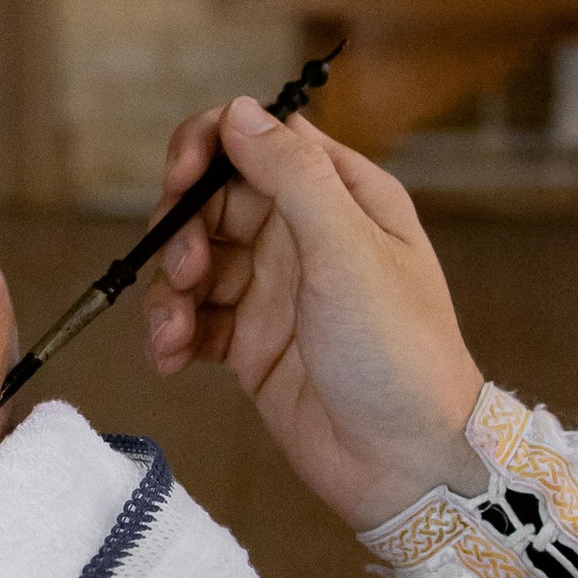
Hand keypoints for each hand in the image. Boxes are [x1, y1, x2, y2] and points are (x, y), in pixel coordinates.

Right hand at [140, 95, 488, 530]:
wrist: (408, 466)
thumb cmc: (398, 353)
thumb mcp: (349, 251)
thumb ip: (291, 175)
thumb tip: (237, 110)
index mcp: (342, 197)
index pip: (261, 139)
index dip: (209, 147)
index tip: (179, 180)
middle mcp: (305, 235)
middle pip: (214, 199)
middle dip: (183, 229)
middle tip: (188, 274)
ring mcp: (275, 291)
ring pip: (194, 261)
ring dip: (169, 290)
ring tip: (175, 332)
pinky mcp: (250, 344)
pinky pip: (192, 319)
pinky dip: (171, 333)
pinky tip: (170, 359)